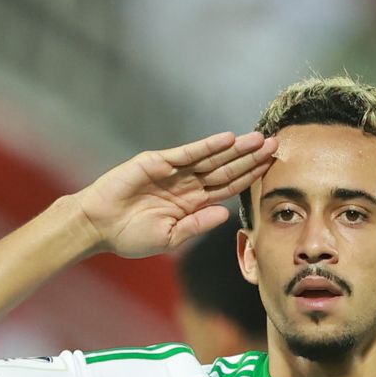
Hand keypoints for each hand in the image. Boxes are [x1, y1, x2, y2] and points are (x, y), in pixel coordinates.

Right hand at [72, 132, 279, 259]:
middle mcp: (187, 184)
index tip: (272, 168)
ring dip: (235, 148)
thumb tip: (227, 214)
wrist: (98, 225)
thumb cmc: (130, 235)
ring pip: (212, 158)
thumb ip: (198, 224)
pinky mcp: (157, 161)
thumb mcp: (169, 237)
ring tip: (259, 139)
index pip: (228, 187)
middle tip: (277, 145)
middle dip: (251, 158)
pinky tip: (227, 139)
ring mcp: (174, 171)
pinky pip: (187, 153)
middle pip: (226, 169)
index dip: (250, 177)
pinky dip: (207, 146)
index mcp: (192, 203)